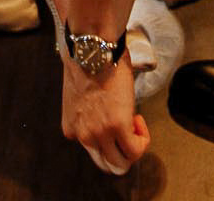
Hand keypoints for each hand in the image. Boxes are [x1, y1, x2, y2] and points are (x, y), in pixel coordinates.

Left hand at [62, 51, 149, 175]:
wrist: (93, 48)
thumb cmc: (89, 61)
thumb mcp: (81, 94)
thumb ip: (90, 110)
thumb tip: (104, 107)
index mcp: (71, 128)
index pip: (92, 149)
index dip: (108, 136)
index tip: (114, 116)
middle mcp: (82, 135)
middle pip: (106, 164)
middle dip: (121, 151)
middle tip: (129, 129)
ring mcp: (99, 134)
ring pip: (120, 164)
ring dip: (133, 148)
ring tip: (135, 125)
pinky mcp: (117, 127)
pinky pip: (135, 150)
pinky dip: (142, 140)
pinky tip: (139, 119)